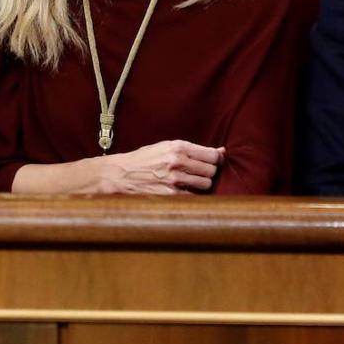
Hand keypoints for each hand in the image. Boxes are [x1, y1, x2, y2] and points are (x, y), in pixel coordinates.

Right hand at [93, 140, 224, 193]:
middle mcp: (178, 161)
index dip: (217, 159)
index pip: (212, 155)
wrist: (122, 174)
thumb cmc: (146, 159)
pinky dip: (194, 194)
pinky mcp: (171, 195)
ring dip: (203, 184)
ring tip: (193, 182)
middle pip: (211, 170)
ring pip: (206, 184)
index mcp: (178, 146)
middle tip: (202, 173)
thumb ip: (193, 149)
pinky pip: (195, 196)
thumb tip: (221, 152)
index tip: (216, 162)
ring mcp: (175, 180)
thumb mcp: (167, 146)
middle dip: (210, 172)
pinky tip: (186, 190)